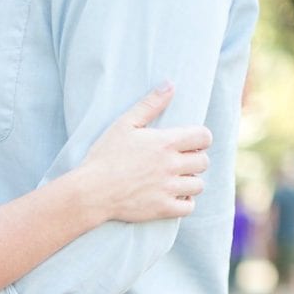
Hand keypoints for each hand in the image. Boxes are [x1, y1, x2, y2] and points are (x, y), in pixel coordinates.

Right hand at [77, 83, 210, 223]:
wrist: (89, 192)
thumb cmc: (103, 157)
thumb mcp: (123, 125)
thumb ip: (149, 104)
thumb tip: (171, 84)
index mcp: (166, 142)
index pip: (204, 137)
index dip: (201, 139)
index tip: (190, 144)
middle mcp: (171, 165)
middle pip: (203, 162)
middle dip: (194, 161)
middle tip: (179, 163)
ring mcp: (167, 188)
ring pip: (198, 185)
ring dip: (190, 182)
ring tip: (176, 181)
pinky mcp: (161, 209)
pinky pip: (188, 207)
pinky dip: (185, 202)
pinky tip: (174, 197)